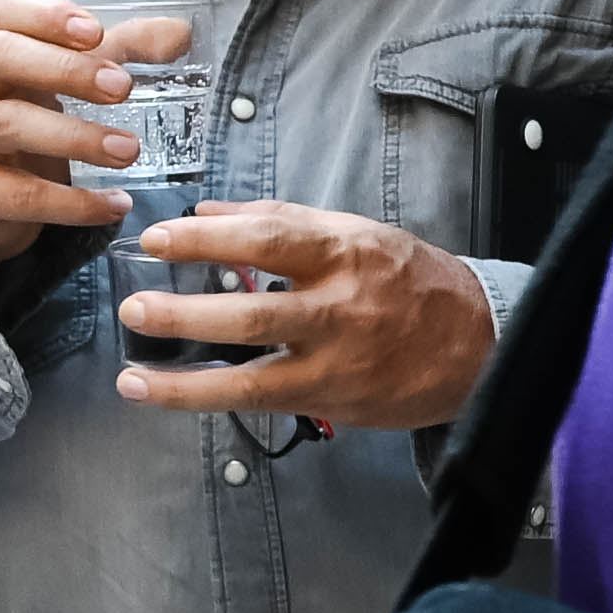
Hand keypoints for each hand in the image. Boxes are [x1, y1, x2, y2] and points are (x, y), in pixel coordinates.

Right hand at [0, 0, 177, 275]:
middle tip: (123, 88)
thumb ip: (120, 50)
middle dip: (63, 69)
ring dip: (74, 137)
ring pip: (6, 125)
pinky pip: (16, 194)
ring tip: (130, 151)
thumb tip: (179, 34)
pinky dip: (72, 203)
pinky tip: (115, 204)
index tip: (95, 31)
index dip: (43, 16)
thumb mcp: (66, 76)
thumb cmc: (26, 113)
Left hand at [113, 203, 497, 430]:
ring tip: (132, 371)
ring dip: (182, 377)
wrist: (481, 344)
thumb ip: (284, 222)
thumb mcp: (360, 234)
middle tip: (133, 307)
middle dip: (183, 314)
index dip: (205, 240)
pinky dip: (202, 398)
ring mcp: (338, 360)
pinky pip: (258, 400)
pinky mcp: (333, 398)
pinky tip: (159, 393)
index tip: (157, 239)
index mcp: (348, 252)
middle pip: (251, 312)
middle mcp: (342, 307)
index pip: (266, 240)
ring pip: (251, 372)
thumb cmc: (414, 283)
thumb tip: (206, 212)